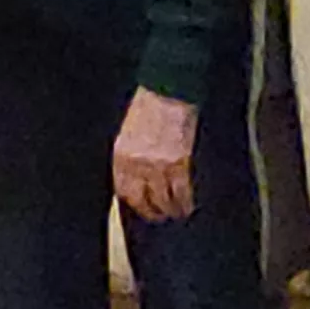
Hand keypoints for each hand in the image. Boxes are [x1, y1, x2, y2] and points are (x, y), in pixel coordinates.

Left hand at [111, 90, 198, 221]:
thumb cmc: (149, 107)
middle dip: (153, 212)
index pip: (124, 192)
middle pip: (143, 201)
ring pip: (164, 201)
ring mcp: (158, 166)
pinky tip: (188, 205)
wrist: (168, 91)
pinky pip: (182, 192)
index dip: (134, 204)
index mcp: (121, 157)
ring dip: (171, 210)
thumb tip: (137, 178)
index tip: (141, 209)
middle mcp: (137, 165)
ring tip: (176, 212)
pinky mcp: (179, 163)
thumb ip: (130, 156)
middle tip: (160, 216)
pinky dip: (185, 202)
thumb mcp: (128, 133)